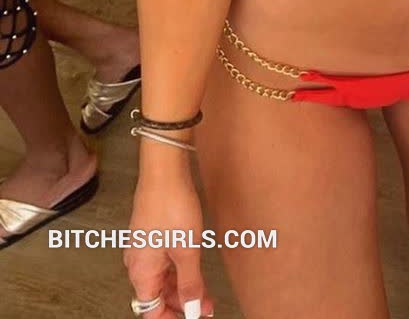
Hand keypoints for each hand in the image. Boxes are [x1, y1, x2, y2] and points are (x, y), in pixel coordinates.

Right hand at [125, 175, 213, 316]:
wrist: (164, 170)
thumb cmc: (172, 207)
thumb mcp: (187, 250)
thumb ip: (190, 283)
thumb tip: (193, 309)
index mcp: (141, 273)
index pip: (151, 311)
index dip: (173, 317)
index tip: (195, 317)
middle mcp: (137, 263)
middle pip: (156, 295)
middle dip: (181, 303)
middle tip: (206, 307)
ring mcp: (143, 248)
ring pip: (161, 278)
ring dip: (182, 287)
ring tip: (205, 292)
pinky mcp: (151, 234)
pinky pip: (163, 261)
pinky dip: (178, 270)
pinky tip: (193, 270)